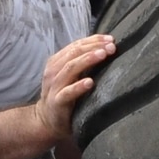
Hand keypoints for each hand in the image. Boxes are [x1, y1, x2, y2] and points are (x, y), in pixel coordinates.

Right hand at [35, 33, 116, 148]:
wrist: (48, 120)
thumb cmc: (64, 94)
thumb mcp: (71, 76)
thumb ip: (82, 63)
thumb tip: (107, 48)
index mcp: (57, 61)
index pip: (76, 45)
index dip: (93, 40)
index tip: (111, 39)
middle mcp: (54, 71)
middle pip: (73, 53)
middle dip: (93, 47)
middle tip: (111, 46)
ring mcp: (54, 86)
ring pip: (70, 69)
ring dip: (87, 60)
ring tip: (102, 55)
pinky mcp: (57, 102)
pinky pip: (67, 93)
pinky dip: (78, 86)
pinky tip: (90, 82)